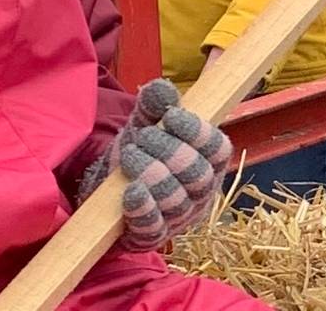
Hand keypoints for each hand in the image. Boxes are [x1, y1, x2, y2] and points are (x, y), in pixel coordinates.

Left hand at [78, 79, 233, 250]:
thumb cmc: (139, 150)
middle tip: (142, 137)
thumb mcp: (146, 123)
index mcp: (209, 162)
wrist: (107, 185)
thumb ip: (155, 105)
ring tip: (129, 156)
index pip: (218, 149)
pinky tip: (131, 192)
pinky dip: (143, 209)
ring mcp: (179, 218)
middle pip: (199, 175)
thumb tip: (162, 88)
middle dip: (170, 152)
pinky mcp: (153, 237)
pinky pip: (153, 228)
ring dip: (152, 175)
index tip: (171, 115)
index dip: (198, 132)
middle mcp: (201, 193)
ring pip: (176, 200)